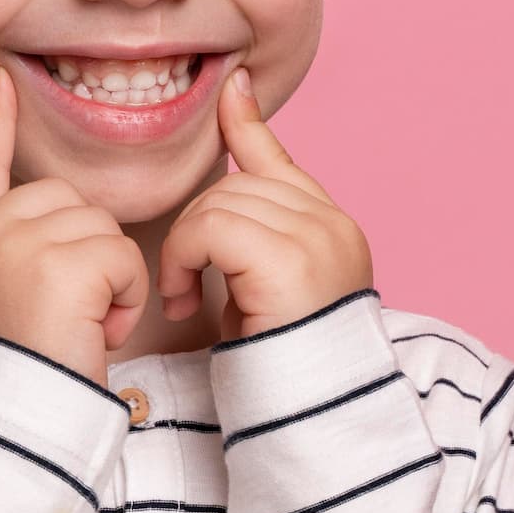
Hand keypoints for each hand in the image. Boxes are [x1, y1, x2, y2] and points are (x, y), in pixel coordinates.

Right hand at [0, 64, 151, 389]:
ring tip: (77, 328)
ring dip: (108, 280)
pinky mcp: (58, 262)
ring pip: (100, 226)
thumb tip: (55, 212)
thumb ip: (8, 248)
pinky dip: (124, 297)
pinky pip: (122, 254)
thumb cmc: (10, 377)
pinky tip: (94, 332)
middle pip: (66, 198)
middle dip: (85, 252)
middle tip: (64, 314)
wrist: (5, 433)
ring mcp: (14, 241)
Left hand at [157, 68, 374, 343]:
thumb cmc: (277, 370)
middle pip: (235, 187)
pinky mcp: (290, 260)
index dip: (247, 125)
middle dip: (195, 229)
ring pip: (218, 205)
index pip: (280, 161)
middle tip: (180, 284)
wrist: (307, 426)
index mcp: (331, 229)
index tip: (231, 86)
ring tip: (181, 297)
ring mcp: (318, 238)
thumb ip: (245, 237)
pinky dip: (184, 260)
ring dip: (184, 250)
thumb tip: (220, 203)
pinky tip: (183, 300)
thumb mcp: (258, 292)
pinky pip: (211, 229)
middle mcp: (333, 226)